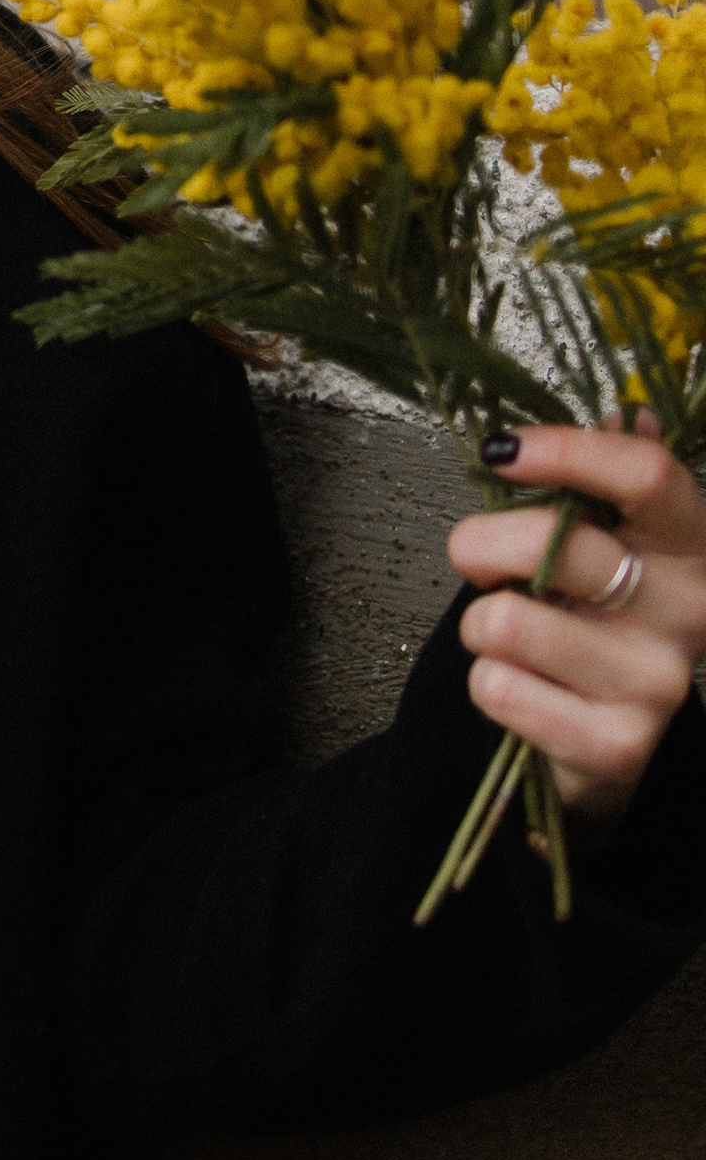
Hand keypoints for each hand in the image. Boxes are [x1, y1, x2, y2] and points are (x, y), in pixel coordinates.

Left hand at [447, 420, 705, 833]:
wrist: (609, 737)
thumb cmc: (599, 620)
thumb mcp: (612, 543)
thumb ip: (612, 481)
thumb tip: (634, 413)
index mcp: (692, 544)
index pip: (645, 473)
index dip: (566, 450)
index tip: (503, 449)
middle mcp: (690, 610)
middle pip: (558, 545)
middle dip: (482, 544)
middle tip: (475, 559)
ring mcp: (658, 682)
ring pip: (506, 622)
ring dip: (482, 625)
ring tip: (515, 635)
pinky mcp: (618, 746)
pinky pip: (498, 687)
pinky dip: (489, 682)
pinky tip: (526, 686)